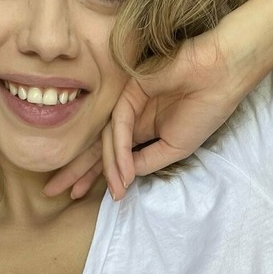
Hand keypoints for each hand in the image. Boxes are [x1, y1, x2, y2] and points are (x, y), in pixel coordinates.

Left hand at [42, 29, 250, 200]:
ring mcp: (129, 104)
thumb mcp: (176, 149)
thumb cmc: (205, 111)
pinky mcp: (130, 91)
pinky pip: (119, 125)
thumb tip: (124, 177)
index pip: (111, 155)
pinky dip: (120, 150)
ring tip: (99, 190)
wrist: (220, 77)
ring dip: (103, 168)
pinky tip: (124, 171)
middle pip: (97, 147)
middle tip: (53, 191)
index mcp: (143, 131)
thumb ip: (148, 162)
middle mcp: (131, 118)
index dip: (94, 176)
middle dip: (76, 170)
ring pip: (106, 140)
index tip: (74, 196)